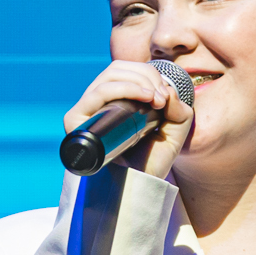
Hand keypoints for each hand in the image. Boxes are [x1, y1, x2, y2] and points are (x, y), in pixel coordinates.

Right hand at [62, 60, 193, 178]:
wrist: (140, 185)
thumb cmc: (153, 159)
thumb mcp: (175, 129)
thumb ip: (179, 107)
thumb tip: (167, 89)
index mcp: (115, 100)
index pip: (125, 70)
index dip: (148, 74)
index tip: (165, 96)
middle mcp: (97, 103)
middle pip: (117, 69)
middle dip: (146, 76)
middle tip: (161, 99)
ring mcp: (85, 111)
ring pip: (109, 77)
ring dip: (138, 81)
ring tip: (156, 100)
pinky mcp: (76, 120)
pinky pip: (98, 93)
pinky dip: (124, 88)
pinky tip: (144, 97)